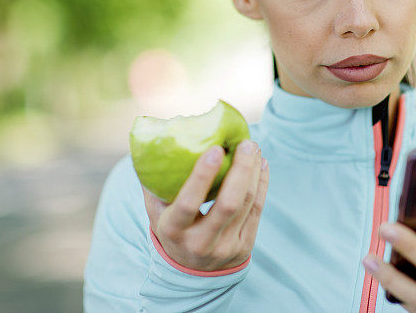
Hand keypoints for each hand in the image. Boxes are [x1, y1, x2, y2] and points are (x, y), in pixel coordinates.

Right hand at [143, 140, 268, 271]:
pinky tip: (261, 165)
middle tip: (246, 143)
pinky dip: (262, 184)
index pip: (188, 203)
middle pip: (228, 203)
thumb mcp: (156, 212)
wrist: (192, 273)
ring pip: (247, 203)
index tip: (216, 149)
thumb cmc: (172, 228)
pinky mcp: (245, 246)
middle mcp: (201, 242)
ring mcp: (226, 246)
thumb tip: (156, 144)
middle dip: (241, 170)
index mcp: (174, 230)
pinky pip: (257, 209)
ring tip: (253, 148)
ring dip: (254, 172)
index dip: (202, 175)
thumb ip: (154, 183)